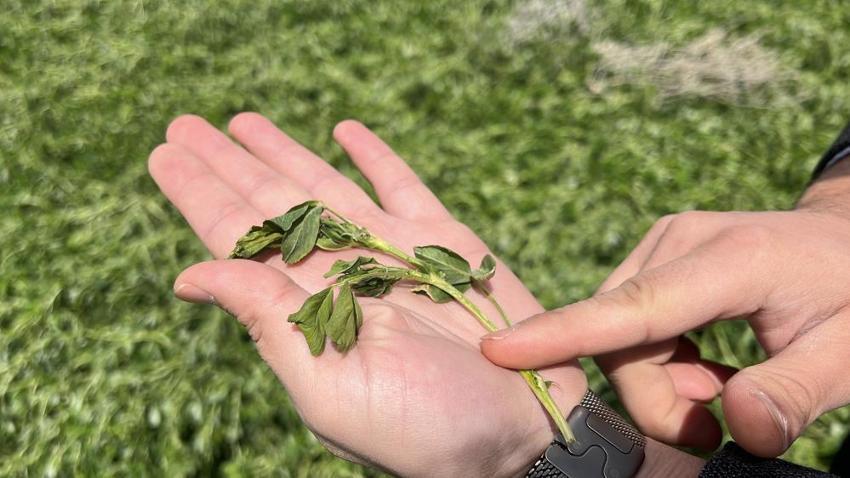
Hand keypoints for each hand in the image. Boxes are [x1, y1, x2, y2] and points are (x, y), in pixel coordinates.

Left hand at [148, 113, 587, 476]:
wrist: (519, 432)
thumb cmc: (424, 431)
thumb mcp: (330, 386)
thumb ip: (268, 324)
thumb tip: (188, 276)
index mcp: (308, 311)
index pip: (240, 242)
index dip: (201, 197)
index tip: (165, 157)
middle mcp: (344, 275)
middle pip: (273, 205)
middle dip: (229, 165)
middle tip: (183, 127)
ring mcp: (394, 253)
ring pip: (326, 187)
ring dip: (284, 152)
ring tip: (242, 122)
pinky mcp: (446, 241)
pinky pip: (403, 186)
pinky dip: (375, 156)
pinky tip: (343, 131)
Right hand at [482, 161, 849, 457]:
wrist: (848, 243)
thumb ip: (794, 393)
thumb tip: (735, 429)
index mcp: (730, 259)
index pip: (634, 307)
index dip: (565, 333)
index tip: (501, 350)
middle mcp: (680, 242)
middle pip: (620, 336)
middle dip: (654, 397)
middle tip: (713, 424)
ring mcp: (664, 244)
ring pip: (618, 333)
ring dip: (659, 380)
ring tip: (719, 388)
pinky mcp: (658, 256)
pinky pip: (629, 323)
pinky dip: (659, 359)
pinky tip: (706, 364)